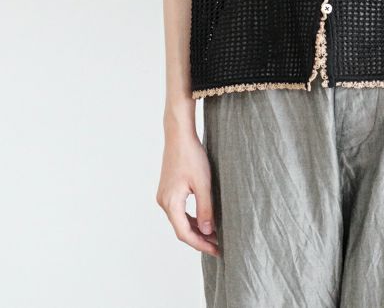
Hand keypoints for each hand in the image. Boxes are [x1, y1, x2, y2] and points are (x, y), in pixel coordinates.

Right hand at [156, 129, 219, 256]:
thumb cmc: (191, 156)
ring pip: (179, 220)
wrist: (179, 135)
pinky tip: (203, 219)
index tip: (216, 250)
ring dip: (195, 229)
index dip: (200, 244)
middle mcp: (164, 202)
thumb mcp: (203, 183)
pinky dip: (190, 218)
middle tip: (218, 245)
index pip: (184, 233)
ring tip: (213, 235)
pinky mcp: (168, 189)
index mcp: (171, 203)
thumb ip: (205, 208)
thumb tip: (208, 231)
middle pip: (181, 229)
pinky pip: (179, 210)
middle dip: (199, 238)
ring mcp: (164, 195)